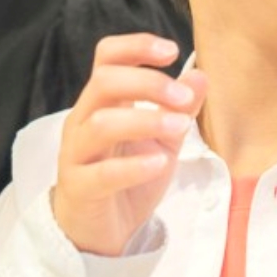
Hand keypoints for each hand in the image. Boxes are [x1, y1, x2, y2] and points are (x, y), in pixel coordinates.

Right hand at [52, 34, 208, 255]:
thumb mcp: (163, 139)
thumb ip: (179, 108)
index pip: (107, 57)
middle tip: (184, 97)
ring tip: (180, 128)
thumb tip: (200, 75)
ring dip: (146, 121)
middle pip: (103, 82)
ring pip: (101, 124)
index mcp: (102, 102)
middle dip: (148, 82)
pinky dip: (133, 166)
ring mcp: (76, 154)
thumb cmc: (128, 177)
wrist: (102, 230)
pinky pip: (101, 173)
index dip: (136, 46)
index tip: (172, 51)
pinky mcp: (78, 188)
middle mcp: (83, 120)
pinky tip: (160, 163)